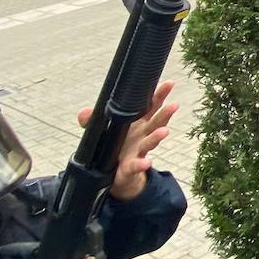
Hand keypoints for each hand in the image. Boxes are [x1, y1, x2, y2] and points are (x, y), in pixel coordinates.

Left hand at [77, 81, 176, 201]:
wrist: (115, 175)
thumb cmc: (114, 147)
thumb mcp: (102, 131)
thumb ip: (93, 120)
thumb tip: (84, 113)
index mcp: (137, 123)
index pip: (150, 106)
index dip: (158, 95)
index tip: (169, 84)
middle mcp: (142, 135)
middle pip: (156, 122)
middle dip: (165, 114)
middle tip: (173, 105)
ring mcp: (139, 150)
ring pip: (150, 142)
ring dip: (157, 137)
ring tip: (164, 131)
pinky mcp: (131, 167)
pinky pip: (136, 165)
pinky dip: (141, 164)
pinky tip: (146, 163)